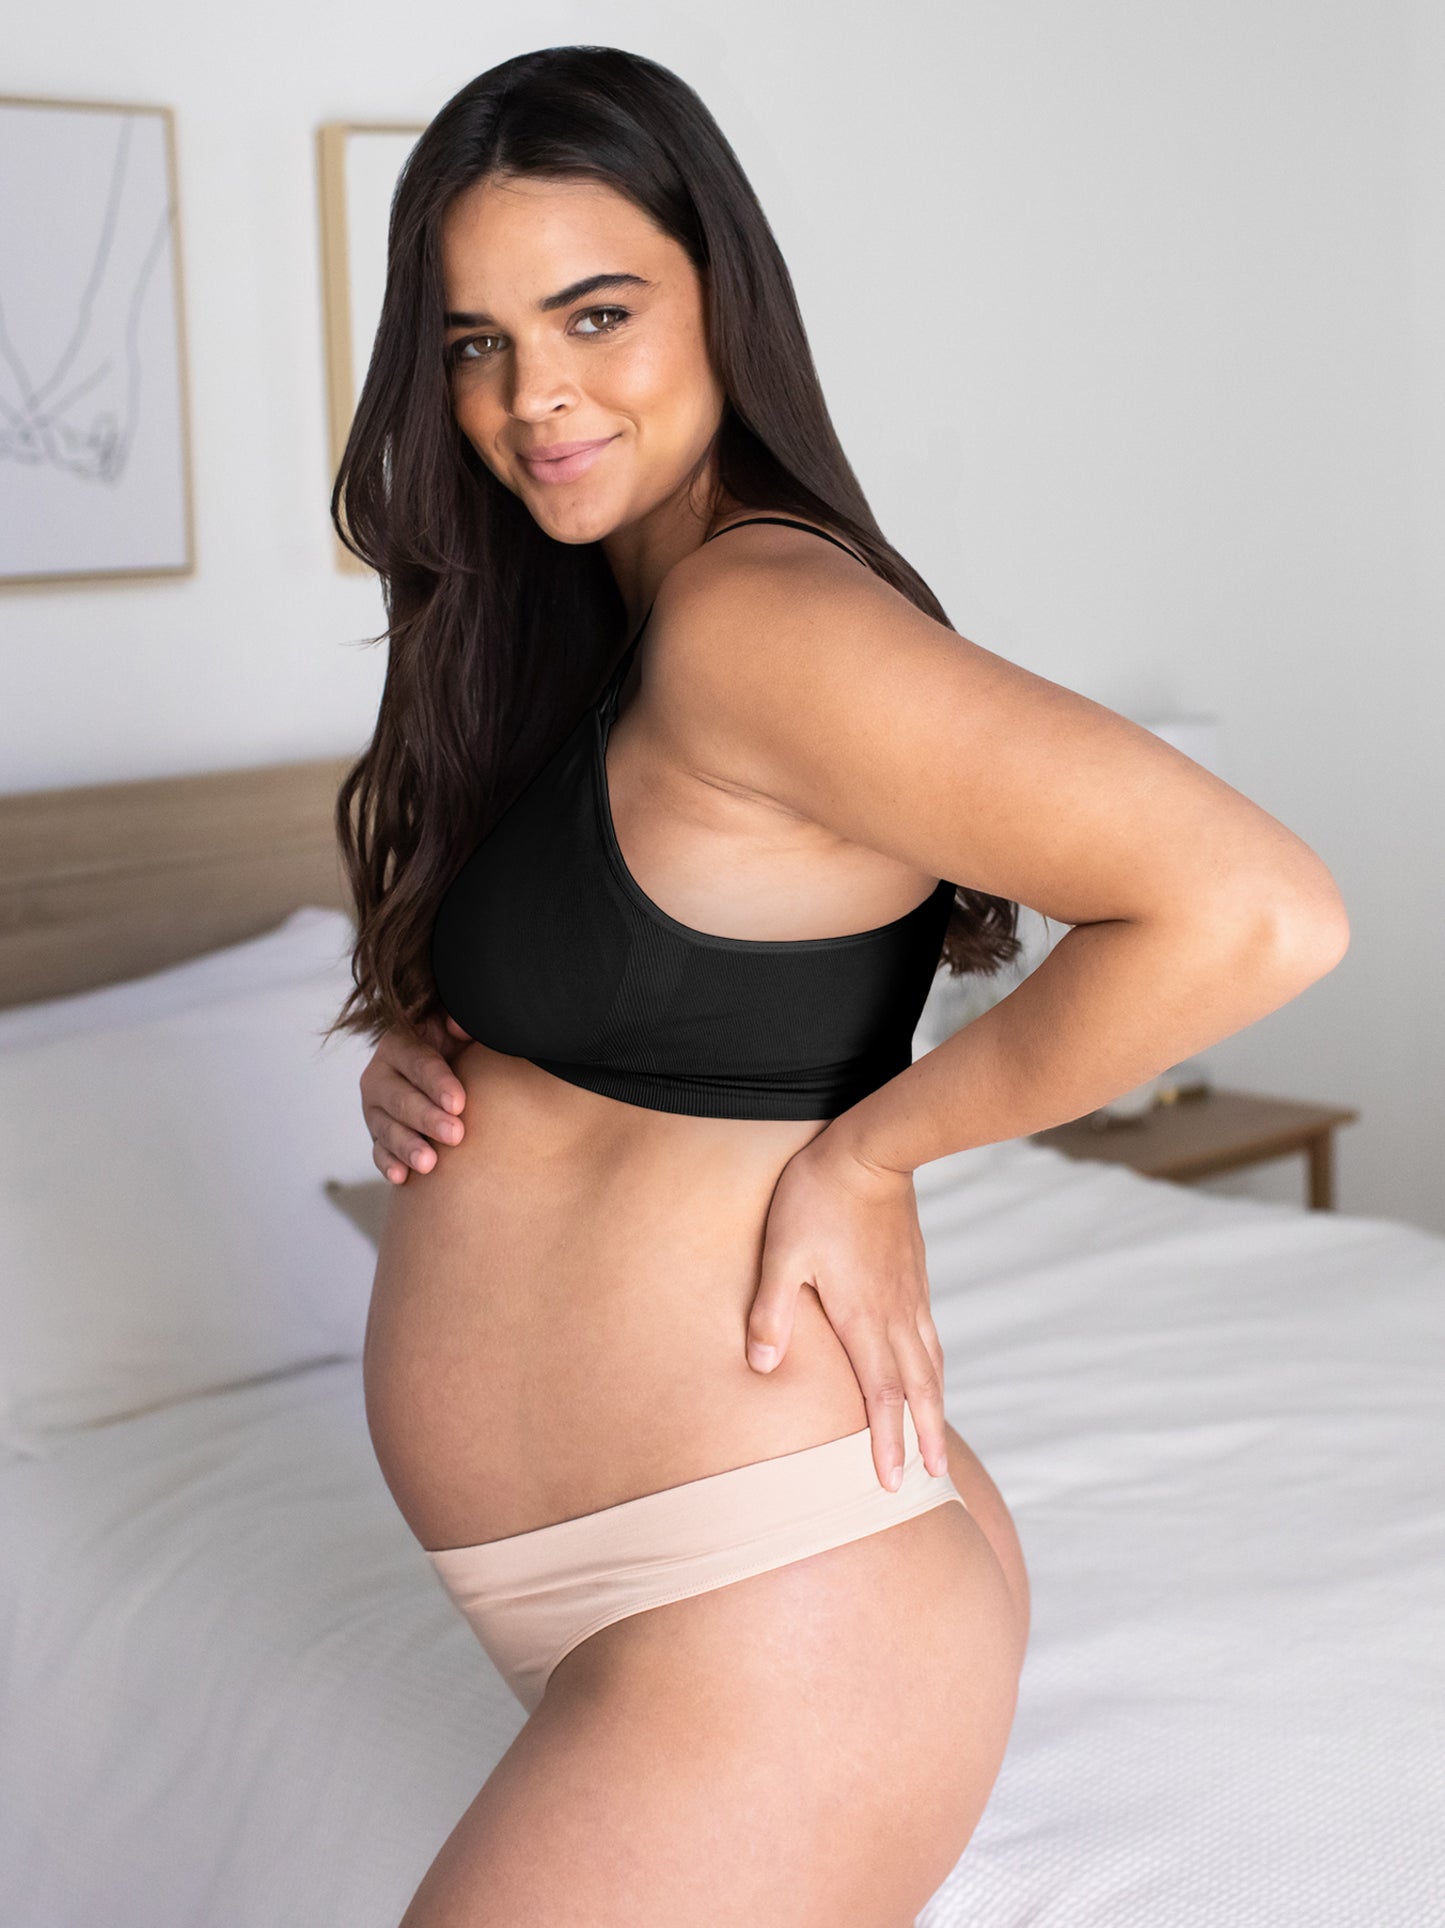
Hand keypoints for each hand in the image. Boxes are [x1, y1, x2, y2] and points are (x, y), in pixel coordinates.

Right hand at [360, 1011, 472, 1182]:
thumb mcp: (460, 1029)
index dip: (437, 1082)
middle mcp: (381, 1074)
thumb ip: (461, 1022)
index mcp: (401, 1042)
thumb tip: (459, 1025)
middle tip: (455, 1134)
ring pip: (386, 1128)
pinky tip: (402, 1177)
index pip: (416, 1061)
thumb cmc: (460, 1047)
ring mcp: (376, 1108)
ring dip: (407, 1146)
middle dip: (427, 1118)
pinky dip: (389, 1164)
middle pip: (400, 1098)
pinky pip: (379, 1151)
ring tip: (430, 1163)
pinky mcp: (378, 1134)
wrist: (451, 1070)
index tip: (459, 1102)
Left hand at [746, 1131, 950, 1491]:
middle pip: (919, 1390)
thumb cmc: (818, 1197)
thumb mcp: (781, 1252)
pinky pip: (931, 1335)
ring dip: (935, 1408)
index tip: (892, 1483)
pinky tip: (931, 1373)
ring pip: (931, 1364)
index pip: (882, 1395)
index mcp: (863, 1317)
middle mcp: (896, 1314)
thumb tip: (762, 1369)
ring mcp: (911, 1295)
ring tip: (939, 1440)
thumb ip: (772, 1312)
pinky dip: (935, 1368)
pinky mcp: (915, 1275)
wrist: (872, 1148)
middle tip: (933, 1480)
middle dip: (924, 1437)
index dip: (888, 1442)